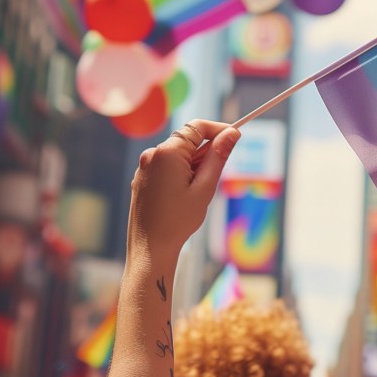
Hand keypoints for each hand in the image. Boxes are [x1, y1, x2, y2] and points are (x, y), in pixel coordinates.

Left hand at [127, 120, 239, 259]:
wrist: (149, 249)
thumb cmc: (178, 221)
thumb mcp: (205, 187)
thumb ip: (218, 157)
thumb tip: (232, 133)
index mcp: (167, 153)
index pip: (197, 127)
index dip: (219, 129)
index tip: (235, 137)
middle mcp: (152, 155)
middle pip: (187, 141)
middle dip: (206, 153)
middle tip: (215, 178)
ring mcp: (144, 167)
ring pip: (177, 155)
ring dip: (194, 166)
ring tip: (197, 194)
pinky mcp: (142, 179)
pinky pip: (166, 166)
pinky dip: (180, 173)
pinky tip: (183, 198)